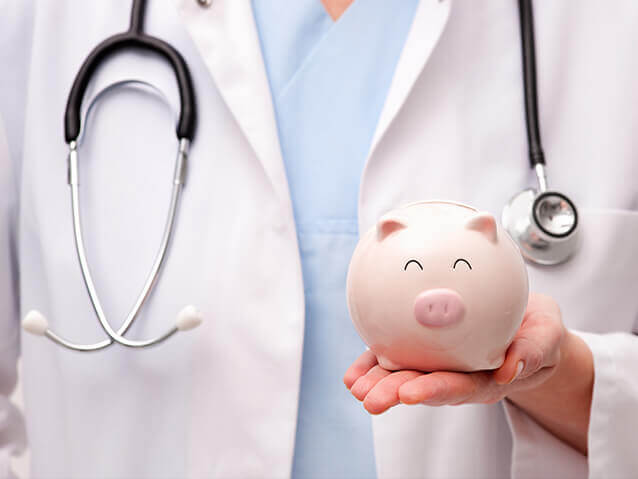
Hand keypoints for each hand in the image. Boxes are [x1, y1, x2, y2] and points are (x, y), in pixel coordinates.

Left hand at [343, 293, 566, 413]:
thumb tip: (511, 369)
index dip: (434, 391)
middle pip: (425, 387)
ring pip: (406, 376)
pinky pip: (397, 359)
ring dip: (379, 383)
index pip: (460, 387)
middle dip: (396, 394)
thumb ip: (534, 350)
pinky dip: (374, 366)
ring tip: (356, 388)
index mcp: (487, 378)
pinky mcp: (426, 351)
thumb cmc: (538, 331)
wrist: (528, 326)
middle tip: (371, 399)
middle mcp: (459, 376)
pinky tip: (352, 375)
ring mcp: (440, 365)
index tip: (410, 394)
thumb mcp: (547, 334)